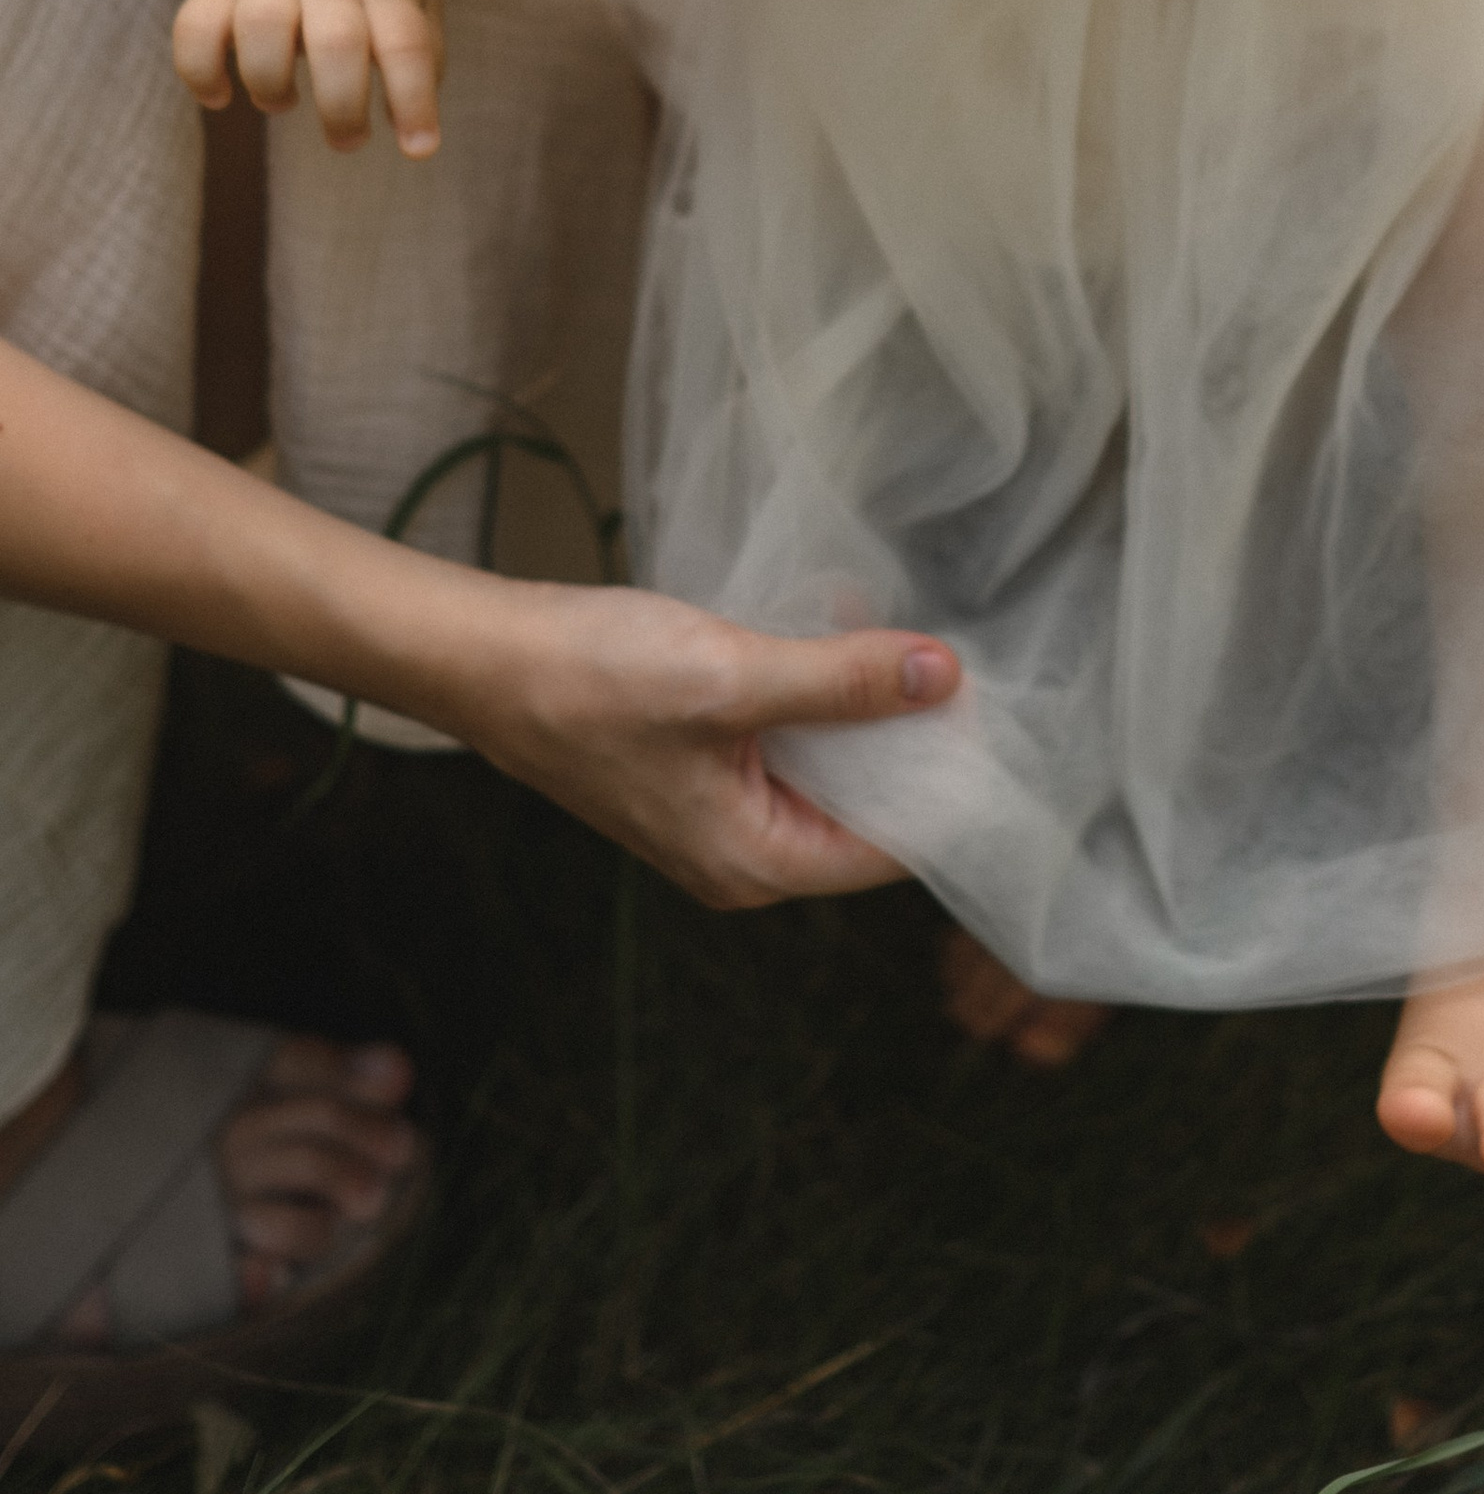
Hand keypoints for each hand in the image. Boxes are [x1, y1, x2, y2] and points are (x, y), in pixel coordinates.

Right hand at [174, 0, 443, 157]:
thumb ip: (424, 45)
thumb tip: (414, 118)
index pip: (406, 41)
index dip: (414, 99)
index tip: (419, 149)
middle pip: (337, 40)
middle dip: (342, 107)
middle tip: (347, 140)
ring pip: (263, 24)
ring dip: (270, 83)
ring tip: (282, 103)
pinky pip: (194, 26)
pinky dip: (200, 71)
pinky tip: (220, 95)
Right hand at [445, 583, 960, 907]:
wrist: (486, 658)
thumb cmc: (592, 680)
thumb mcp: (733, 676)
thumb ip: (842, 682)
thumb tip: (943, 678)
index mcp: (755, 864)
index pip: (895, 847)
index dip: (947, 780)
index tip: (988, 709)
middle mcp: (744, 856)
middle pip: (868, 810)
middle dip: (911, 738)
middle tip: (956, 660)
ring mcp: (720, 813)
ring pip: (830, 768)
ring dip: (864, 705)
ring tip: (902, 637)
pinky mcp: (702, 766)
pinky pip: (788, 740)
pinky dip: (818, 692)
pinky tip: (836, 630)